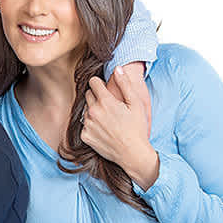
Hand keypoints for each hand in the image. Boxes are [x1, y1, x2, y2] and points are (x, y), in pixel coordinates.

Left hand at [82, 65, 159, 189]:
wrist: (132, 154)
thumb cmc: (137, 128)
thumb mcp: (136, 104)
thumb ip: (125, 84)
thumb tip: (117, 68)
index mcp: (105, 101)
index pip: (93, 82)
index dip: (99, 83)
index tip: (104, 88)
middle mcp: (93, 112)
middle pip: (88, 94)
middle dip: (96, 96)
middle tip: (109, 105)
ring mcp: (87, 125)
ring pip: (86, 110)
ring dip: (93, 110)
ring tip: (107, 118)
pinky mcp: (85, 136)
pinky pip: (85, 125)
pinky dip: (91, 125)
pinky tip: (103, 129)